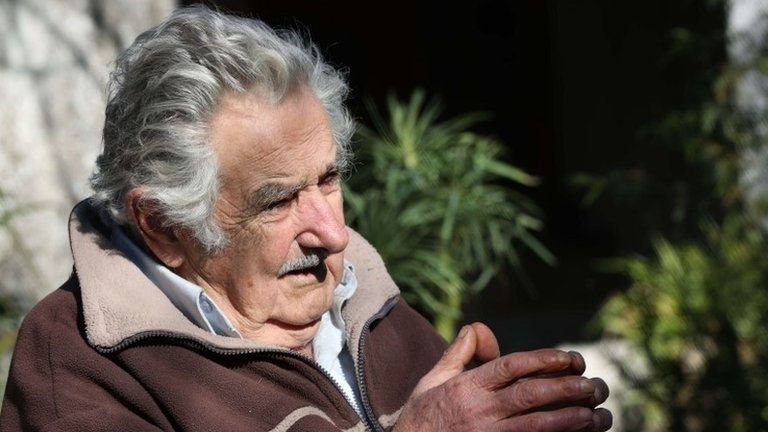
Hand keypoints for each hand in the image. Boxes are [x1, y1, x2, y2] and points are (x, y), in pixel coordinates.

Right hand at [393, 323, 611, 430]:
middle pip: (530, 395)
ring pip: (535, 426)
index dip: (543, 359)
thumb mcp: (433, 379)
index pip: (511, 366)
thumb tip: (478, 328)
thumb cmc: (420, 416)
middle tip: (594, 385)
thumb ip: (458, 353)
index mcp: (467, 387)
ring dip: (569, 420)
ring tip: (596, 415)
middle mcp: (479, 410)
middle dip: (566, 388)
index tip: (570, 357)